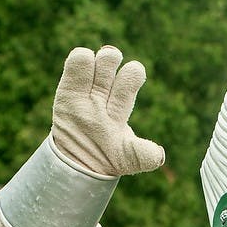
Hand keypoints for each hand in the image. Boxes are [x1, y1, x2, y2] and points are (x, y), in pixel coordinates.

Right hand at [51, 46, 164, 175]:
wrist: (79, 167)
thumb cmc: (108, 160)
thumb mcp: (128, 160)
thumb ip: (143, 155)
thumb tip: (159, 155)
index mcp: (121, 105)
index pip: (130, 78)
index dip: (132, 74)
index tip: (133, 74)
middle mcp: (103, 94)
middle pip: (110, 62)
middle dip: (111, 58)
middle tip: (111, 61)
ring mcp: (85, 93)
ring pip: (93, 62)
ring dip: (96, 58)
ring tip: (94, 65)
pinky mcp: (67, 94)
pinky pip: (74, 68)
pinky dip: (79, 60)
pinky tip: (82, 62)